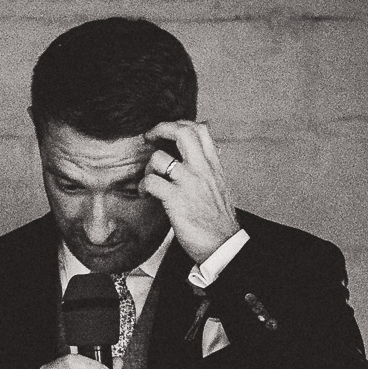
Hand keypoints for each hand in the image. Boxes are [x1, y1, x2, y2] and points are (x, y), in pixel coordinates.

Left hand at [142, 120, 240, 265]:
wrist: (223, 245)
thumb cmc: (218, 219)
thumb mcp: (219, 185)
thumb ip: (209, 166)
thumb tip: (206, 147)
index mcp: (214, 165)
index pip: (200, 129)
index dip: (179, 123)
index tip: (166, 131)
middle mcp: (203, 169)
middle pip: (182, 132)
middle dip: (160, 129)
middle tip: (149, 137)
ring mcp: (189, 183)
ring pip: (160, 158)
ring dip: (147, 166)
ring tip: (148, 178)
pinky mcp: (177, 200)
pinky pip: (151, 181)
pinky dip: (143, 186)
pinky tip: (146, 194)